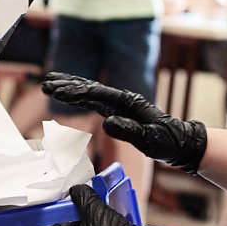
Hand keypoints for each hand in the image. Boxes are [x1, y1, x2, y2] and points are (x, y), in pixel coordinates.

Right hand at [42, 73, 207, 173]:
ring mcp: (120, 103)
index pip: (97, 94)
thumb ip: (130, 131)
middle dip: (68, 85)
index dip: (76, 92)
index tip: (58, 91)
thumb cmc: (167, 142)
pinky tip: (70, 96)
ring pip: (91, 91)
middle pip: (90, 87)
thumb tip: (108, 123)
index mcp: (128, 102)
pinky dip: (80, 96)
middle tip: (46, 83)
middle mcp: (123, 99)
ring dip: (71, 87)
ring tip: (49, 83)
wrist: (180, 142)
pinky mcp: (119, 110)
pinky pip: (95, 100)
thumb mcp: (150, 141)